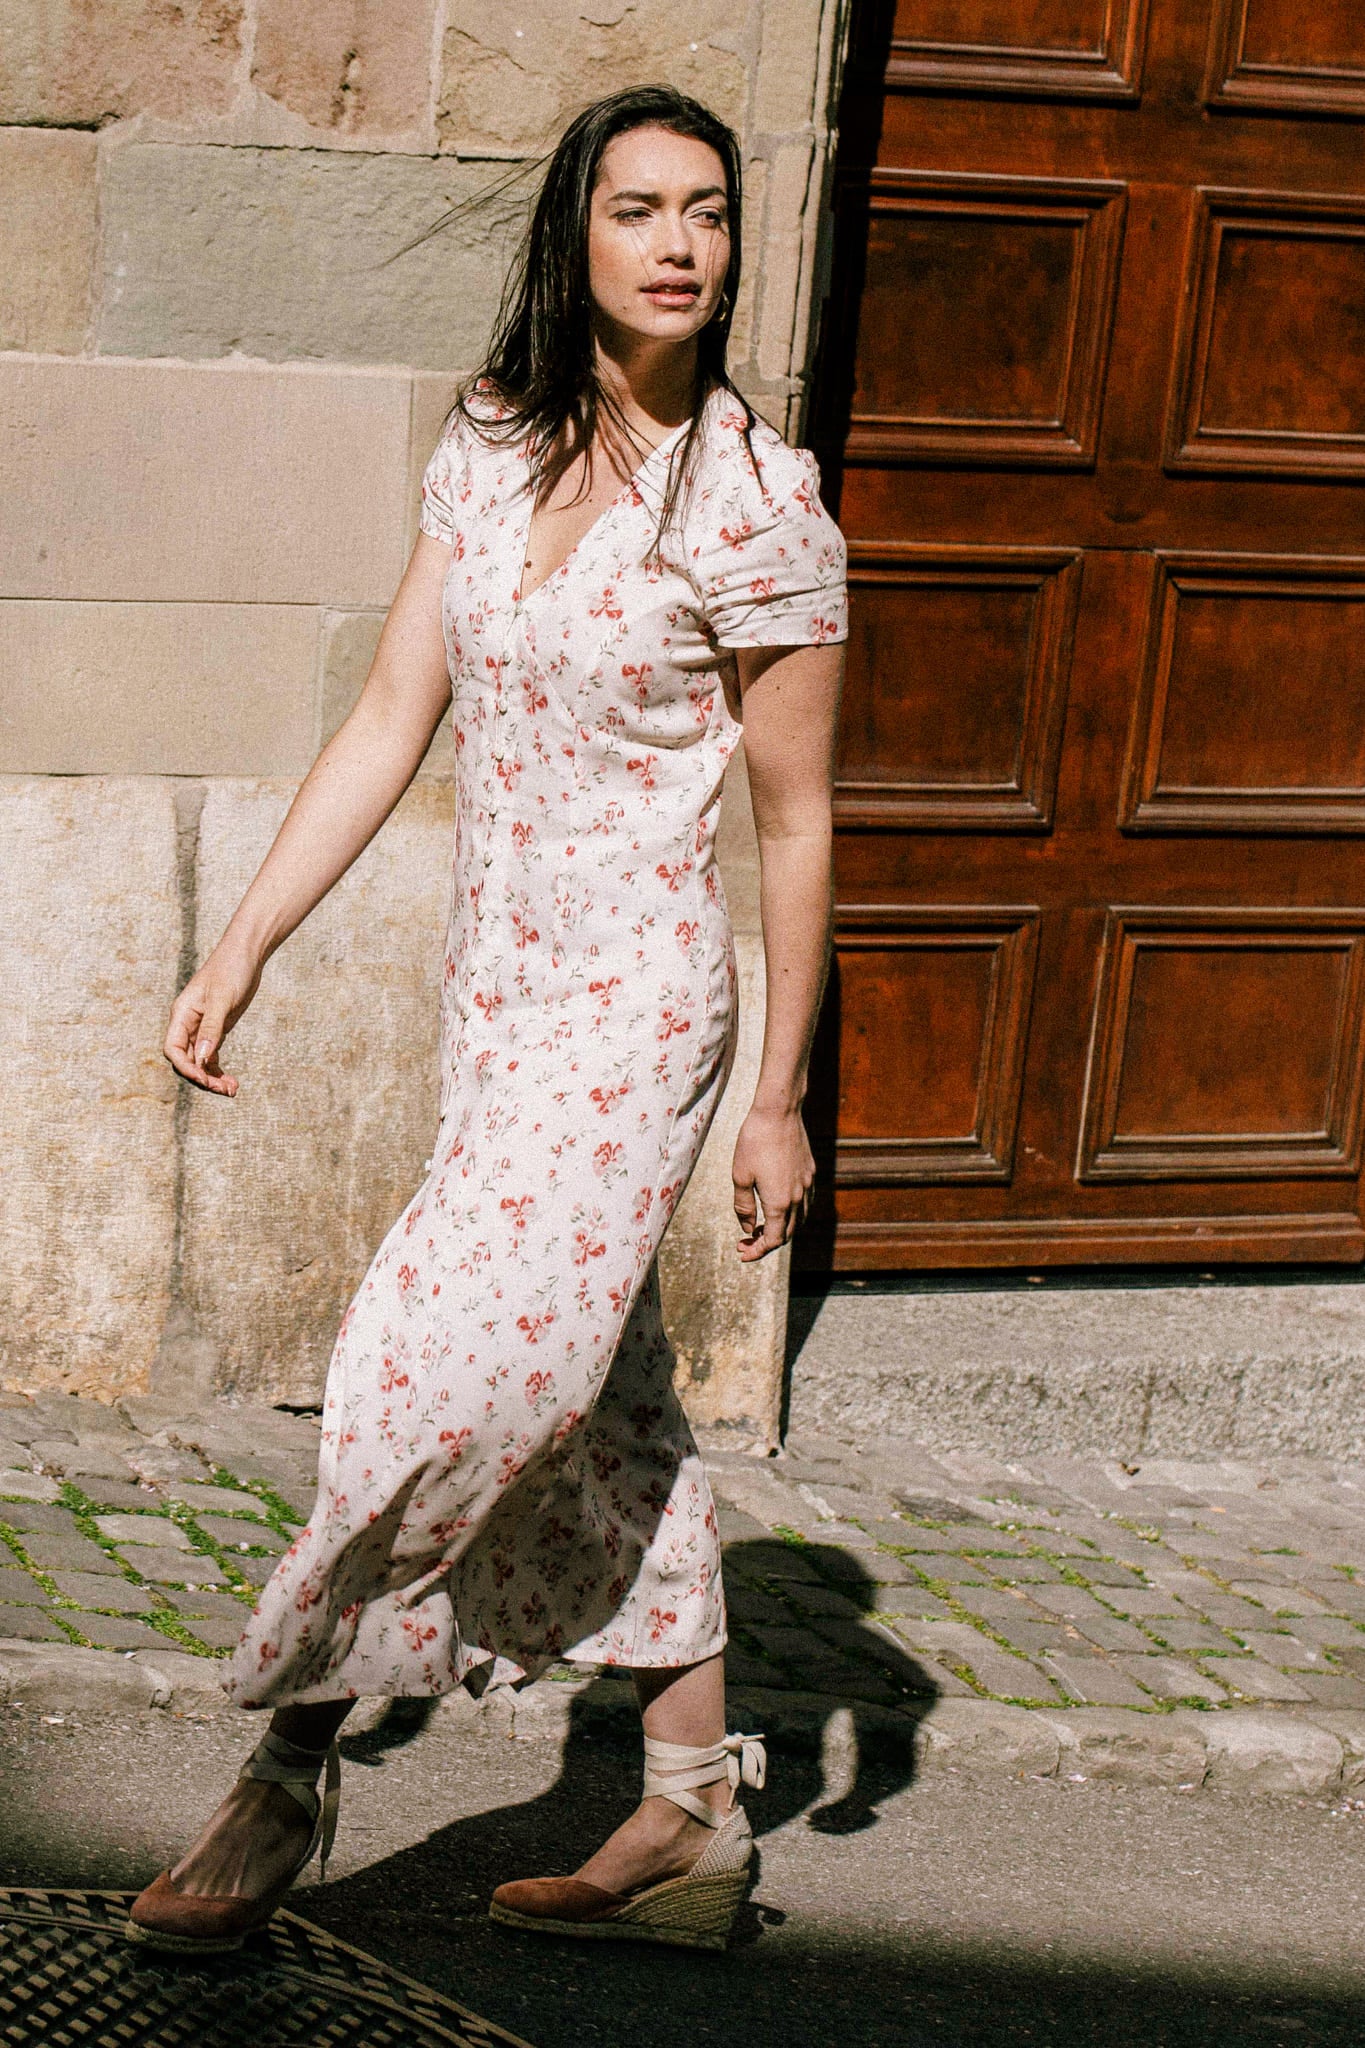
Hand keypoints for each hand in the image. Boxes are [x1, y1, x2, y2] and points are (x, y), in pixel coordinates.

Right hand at [163, 939, 261, 1096]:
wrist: (246, 956)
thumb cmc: (231, 971)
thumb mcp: (222, 1000)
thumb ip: (211, 1028)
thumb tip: (201, 1058)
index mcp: (182, 1014)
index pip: (173, 1049)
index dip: (185, 1067)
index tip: (204, 1079)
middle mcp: (188, 1024)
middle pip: (186, 1060)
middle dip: (202, 1078)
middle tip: (225, 1090)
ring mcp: (202, 1028)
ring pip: (200, 1062)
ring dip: (212, 1079)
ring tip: (232, 1091)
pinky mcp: (216, 1030)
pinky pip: (211, 1057)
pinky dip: (219, 1071)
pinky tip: (232, 1083)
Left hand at [731, 1104, 813, 1261]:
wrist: (779, 1112)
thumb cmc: (755, 1141)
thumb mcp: (740, 1176)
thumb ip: (743, 1207)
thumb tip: (748, 1227)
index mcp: (779, 1203)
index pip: (773, 1240)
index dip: (757, 1251)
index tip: (742, 1252)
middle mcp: (798, 1198)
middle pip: (788, 1234)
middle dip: (767, 1242)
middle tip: (747, 1240)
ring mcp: (807, 1185)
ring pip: (800, 1220)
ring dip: (782, 1229)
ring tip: (761, 1226)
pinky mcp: (810, 1172)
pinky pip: (806, 1203)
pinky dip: (793, 1214)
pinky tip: (779, 1206)